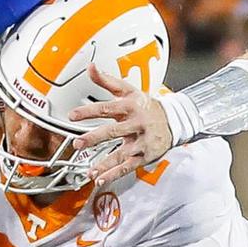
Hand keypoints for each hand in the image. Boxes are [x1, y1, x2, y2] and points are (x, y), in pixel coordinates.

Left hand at [69, 64, 173, 187]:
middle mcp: (135, 124)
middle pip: (113, 131)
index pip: (107, 108)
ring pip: (121, 153)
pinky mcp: (144, 156)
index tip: (73, 115)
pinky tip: (102, 179)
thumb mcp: (128, 90)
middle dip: (94, 138)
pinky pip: (128, 167)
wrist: (174, 120)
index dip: (89, 111)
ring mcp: (140, 141)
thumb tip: (90, 67)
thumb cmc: (146, 106)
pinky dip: (115, 174)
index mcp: (129, 106)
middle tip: (78, 144)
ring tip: (90, 171)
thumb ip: (107, 81)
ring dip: (105, 164)